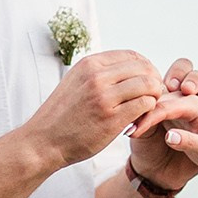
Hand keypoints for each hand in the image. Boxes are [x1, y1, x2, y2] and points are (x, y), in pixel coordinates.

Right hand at [33, 49, 164, 165]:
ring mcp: (104, 96)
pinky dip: (149, 111)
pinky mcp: (112, 118)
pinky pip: (145, 105)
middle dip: (154, 81)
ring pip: (148, 85)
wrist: (43, 142)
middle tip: (154, 96)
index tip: (147, 81)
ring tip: (148, 108)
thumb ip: (98, 73)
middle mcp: (97, 76)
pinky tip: (142, 120)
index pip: (132, 55)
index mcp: (89, 64)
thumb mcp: (75, 82)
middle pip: (144, 68)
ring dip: (154, 96)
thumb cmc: (62, 116)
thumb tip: (127, 69)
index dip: (146, 68)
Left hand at [130, 58, 197, 186]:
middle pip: (193, 78)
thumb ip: (150, 128)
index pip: (166, 86)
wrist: (160, 174)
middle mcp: (183, 105)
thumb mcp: (145, 140)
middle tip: (188, 89)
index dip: (168, 87)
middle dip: (193, 79)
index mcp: (164, 101)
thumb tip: (171, 136)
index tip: (169, 101)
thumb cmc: (150, 152)